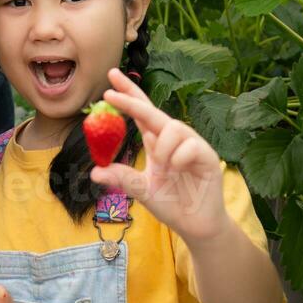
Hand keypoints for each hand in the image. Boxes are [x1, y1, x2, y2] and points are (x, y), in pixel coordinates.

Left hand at [89, 67, 228, 244]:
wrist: (195, 225)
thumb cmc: (172, 204)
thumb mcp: (142, 190)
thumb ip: (123, 178)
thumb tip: (95, 172)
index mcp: (157, 142)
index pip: (141, 112)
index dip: (128, 94)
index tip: (111, 77)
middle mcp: (174, 138)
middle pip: (153, 110)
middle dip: (131, 98)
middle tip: (109, 92)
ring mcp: (192, 144)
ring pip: (171, 127)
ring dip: (162, 148)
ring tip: (166, 168)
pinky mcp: (207, 155)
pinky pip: (188, 147)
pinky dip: (179, 159)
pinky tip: (182, 172)